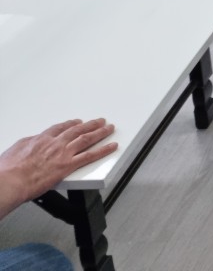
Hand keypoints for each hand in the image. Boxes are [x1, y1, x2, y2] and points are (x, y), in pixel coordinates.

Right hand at [0, 119, 116, 209]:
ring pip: (86, 139)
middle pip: (77, 130)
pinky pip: (90, 156)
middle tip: (99, 121)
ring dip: (100, 132)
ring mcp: (63, 153)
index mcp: (41, 139)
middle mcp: (55, 143)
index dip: (70, 124)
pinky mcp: (68, 165)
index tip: (76, 122)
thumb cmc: (8, 170)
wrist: (11, 181)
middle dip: (89, 125)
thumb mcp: (15, 150)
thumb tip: (30, 144)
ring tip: (108, 128)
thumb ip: (27, 144)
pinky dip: (103, 150)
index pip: (60, 128)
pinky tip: (112, 146)